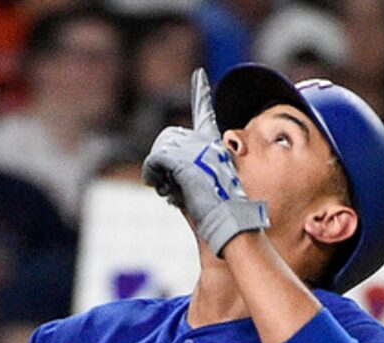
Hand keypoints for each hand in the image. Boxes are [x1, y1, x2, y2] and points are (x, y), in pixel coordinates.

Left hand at [141, 69, 268, 256]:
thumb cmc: (221, 217)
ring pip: (161, 152)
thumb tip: (159, 177)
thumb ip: (186, 178)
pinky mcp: (183, 161)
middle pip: (169, 141)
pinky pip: (155, 161)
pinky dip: (152, 175)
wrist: (230, 225)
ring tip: (169, 192)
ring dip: (158, 173)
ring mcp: (195, 150)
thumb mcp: (203, 192)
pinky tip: (159, 187)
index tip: (199, 75)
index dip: (201, 93)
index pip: (205, 114)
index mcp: (215, 147)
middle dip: (163, 163)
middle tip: (168, 187)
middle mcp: (206, 143)